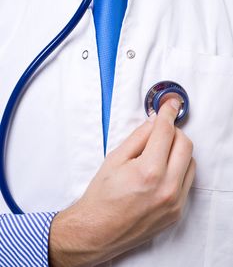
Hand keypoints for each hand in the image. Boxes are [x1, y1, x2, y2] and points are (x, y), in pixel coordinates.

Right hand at [49, 98, 195, 266]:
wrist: (98, 230)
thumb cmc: (102, 195)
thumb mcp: (115, 158)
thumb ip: (139, 136)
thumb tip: (155, 121)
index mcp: (149, 171)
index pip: (166, 132)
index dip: (167, 114)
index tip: (169, 105)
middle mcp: (167, 188)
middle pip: (185, 144)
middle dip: (174, 131)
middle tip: (160, 130)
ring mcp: (175, 202)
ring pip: (191, 161)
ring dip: (178, 150)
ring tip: (158, 153)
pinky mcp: (177, 212)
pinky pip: (187, 180)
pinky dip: (178, 168)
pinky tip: (161, 170)